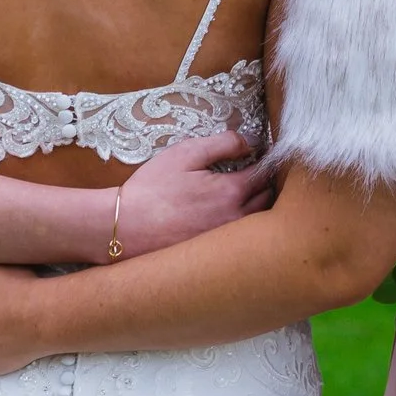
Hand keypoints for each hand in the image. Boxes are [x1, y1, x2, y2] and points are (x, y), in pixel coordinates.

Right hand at [111, 132, 271, 256]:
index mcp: (231, 191)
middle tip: (254, 174)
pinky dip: (244, 228)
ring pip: (259, 222)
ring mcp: (227, 239)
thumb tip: (249, 143)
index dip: (266, 162)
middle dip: (265, 185)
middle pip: (269, 200)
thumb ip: (222, 144)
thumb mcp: (184, 154)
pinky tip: (229, 218)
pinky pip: (241, 238)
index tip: (260, 156)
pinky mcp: (217, 253)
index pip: (266, 174)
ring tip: (245, 196)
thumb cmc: (152, 188)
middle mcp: (236, 218)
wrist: (127, 226)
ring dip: (258, 207)